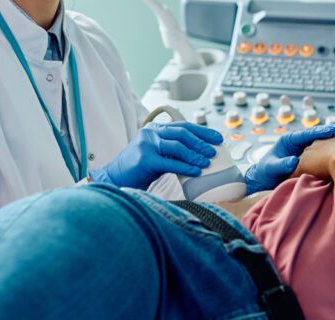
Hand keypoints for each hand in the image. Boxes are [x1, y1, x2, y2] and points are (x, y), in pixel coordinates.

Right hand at [88, 122, 222, 188]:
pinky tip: (196, 171)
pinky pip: (170, 162)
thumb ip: (174, 151)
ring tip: (207, 162)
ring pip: (178, 146)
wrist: (116, 178)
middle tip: (213, 151)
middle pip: (182, 133)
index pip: (183, 126)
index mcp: (155, 129)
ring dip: (195, 155)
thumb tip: (201, 155)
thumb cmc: (140, 169)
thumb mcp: (158, 155)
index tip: (218, 138)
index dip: (203, 131)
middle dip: (201, 142)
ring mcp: (147, 145)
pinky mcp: (145, 159)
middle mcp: (151, 133)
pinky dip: (186, 167)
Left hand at [243, 123, 334, 193]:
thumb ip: (281, 164)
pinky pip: (321, 153)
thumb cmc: (264, 173)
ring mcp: (305, 150)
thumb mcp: (271, 168)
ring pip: (321, 143)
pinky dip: (331, 151)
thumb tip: (294, 161)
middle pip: (317, 135)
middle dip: (331, 132)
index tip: (331, 130)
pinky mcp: (309, 158)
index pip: (307, 134)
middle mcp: (299, 143)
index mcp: (289, 140)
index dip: (320, 131)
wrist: (263, 180)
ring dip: (333, 140)